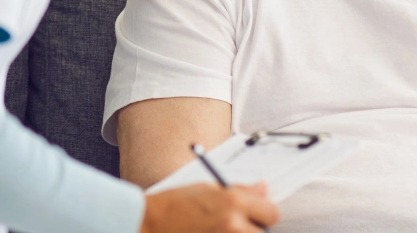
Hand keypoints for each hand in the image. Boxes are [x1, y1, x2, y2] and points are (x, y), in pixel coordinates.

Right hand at [140, 183, 279, 232]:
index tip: (255, 215)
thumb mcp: (206, 189)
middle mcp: (233, 226)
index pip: (272, 212)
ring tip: (218, 232)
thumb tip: (264, 189)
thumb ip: (240, 192)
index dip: (263, 213)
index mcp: (232, 203)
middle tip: (234, 226)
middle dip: (253, 229)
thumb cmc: (171, 207)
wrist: (145, 227)